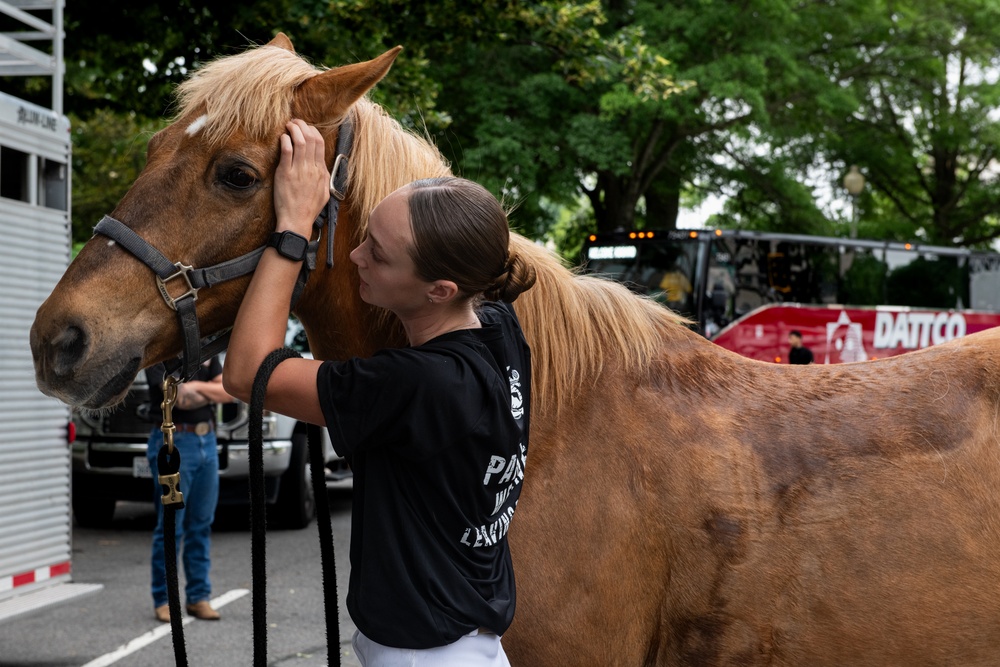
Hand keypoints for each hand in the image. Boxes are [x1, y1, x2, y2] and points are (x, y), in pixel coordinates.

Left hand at [274, 119, 329, 237]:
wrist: (297, 221)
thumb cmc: (308, 209)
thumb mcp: (323, 193)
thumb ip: (323, 178)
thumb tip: (321, 167)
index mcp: (321, 172)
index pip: (320, 144)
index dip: (312, 131)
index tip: (305, 129)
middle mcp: (312, 169)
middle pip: (311, 138)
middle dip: (302, 126)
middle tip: (295, 122)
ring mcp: (299, 171)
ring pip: (300, 141)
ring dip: (294, 129)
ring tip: (288, 125)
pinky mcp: (286, 174)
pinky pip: (287, 151)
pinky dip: (285, 140)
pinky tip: (282, 137)